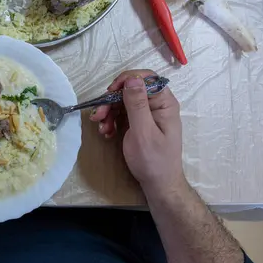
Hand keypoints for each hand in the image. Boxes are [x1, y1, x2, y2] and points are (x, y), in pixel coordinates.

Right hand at [90, 70, 183, 189]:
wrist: (158, 184)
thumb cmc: (153, 160)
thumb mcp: (143, 131)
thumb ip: (137, 104)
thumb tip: (132, 79)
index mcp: (164, 103)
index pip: (146, 78)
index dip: (127, 80)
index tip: (111, 92)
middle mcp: (156, 105)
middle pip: (130, 90)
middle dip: (112, 101)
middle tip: (98, 115)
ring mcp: (147, 114)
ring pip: (123, 102)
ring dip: (109, 113)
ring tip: (102, 128)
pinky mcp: (138, 123)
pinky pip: (121, 114)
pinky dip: (111, 121)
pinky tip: (107, 133)